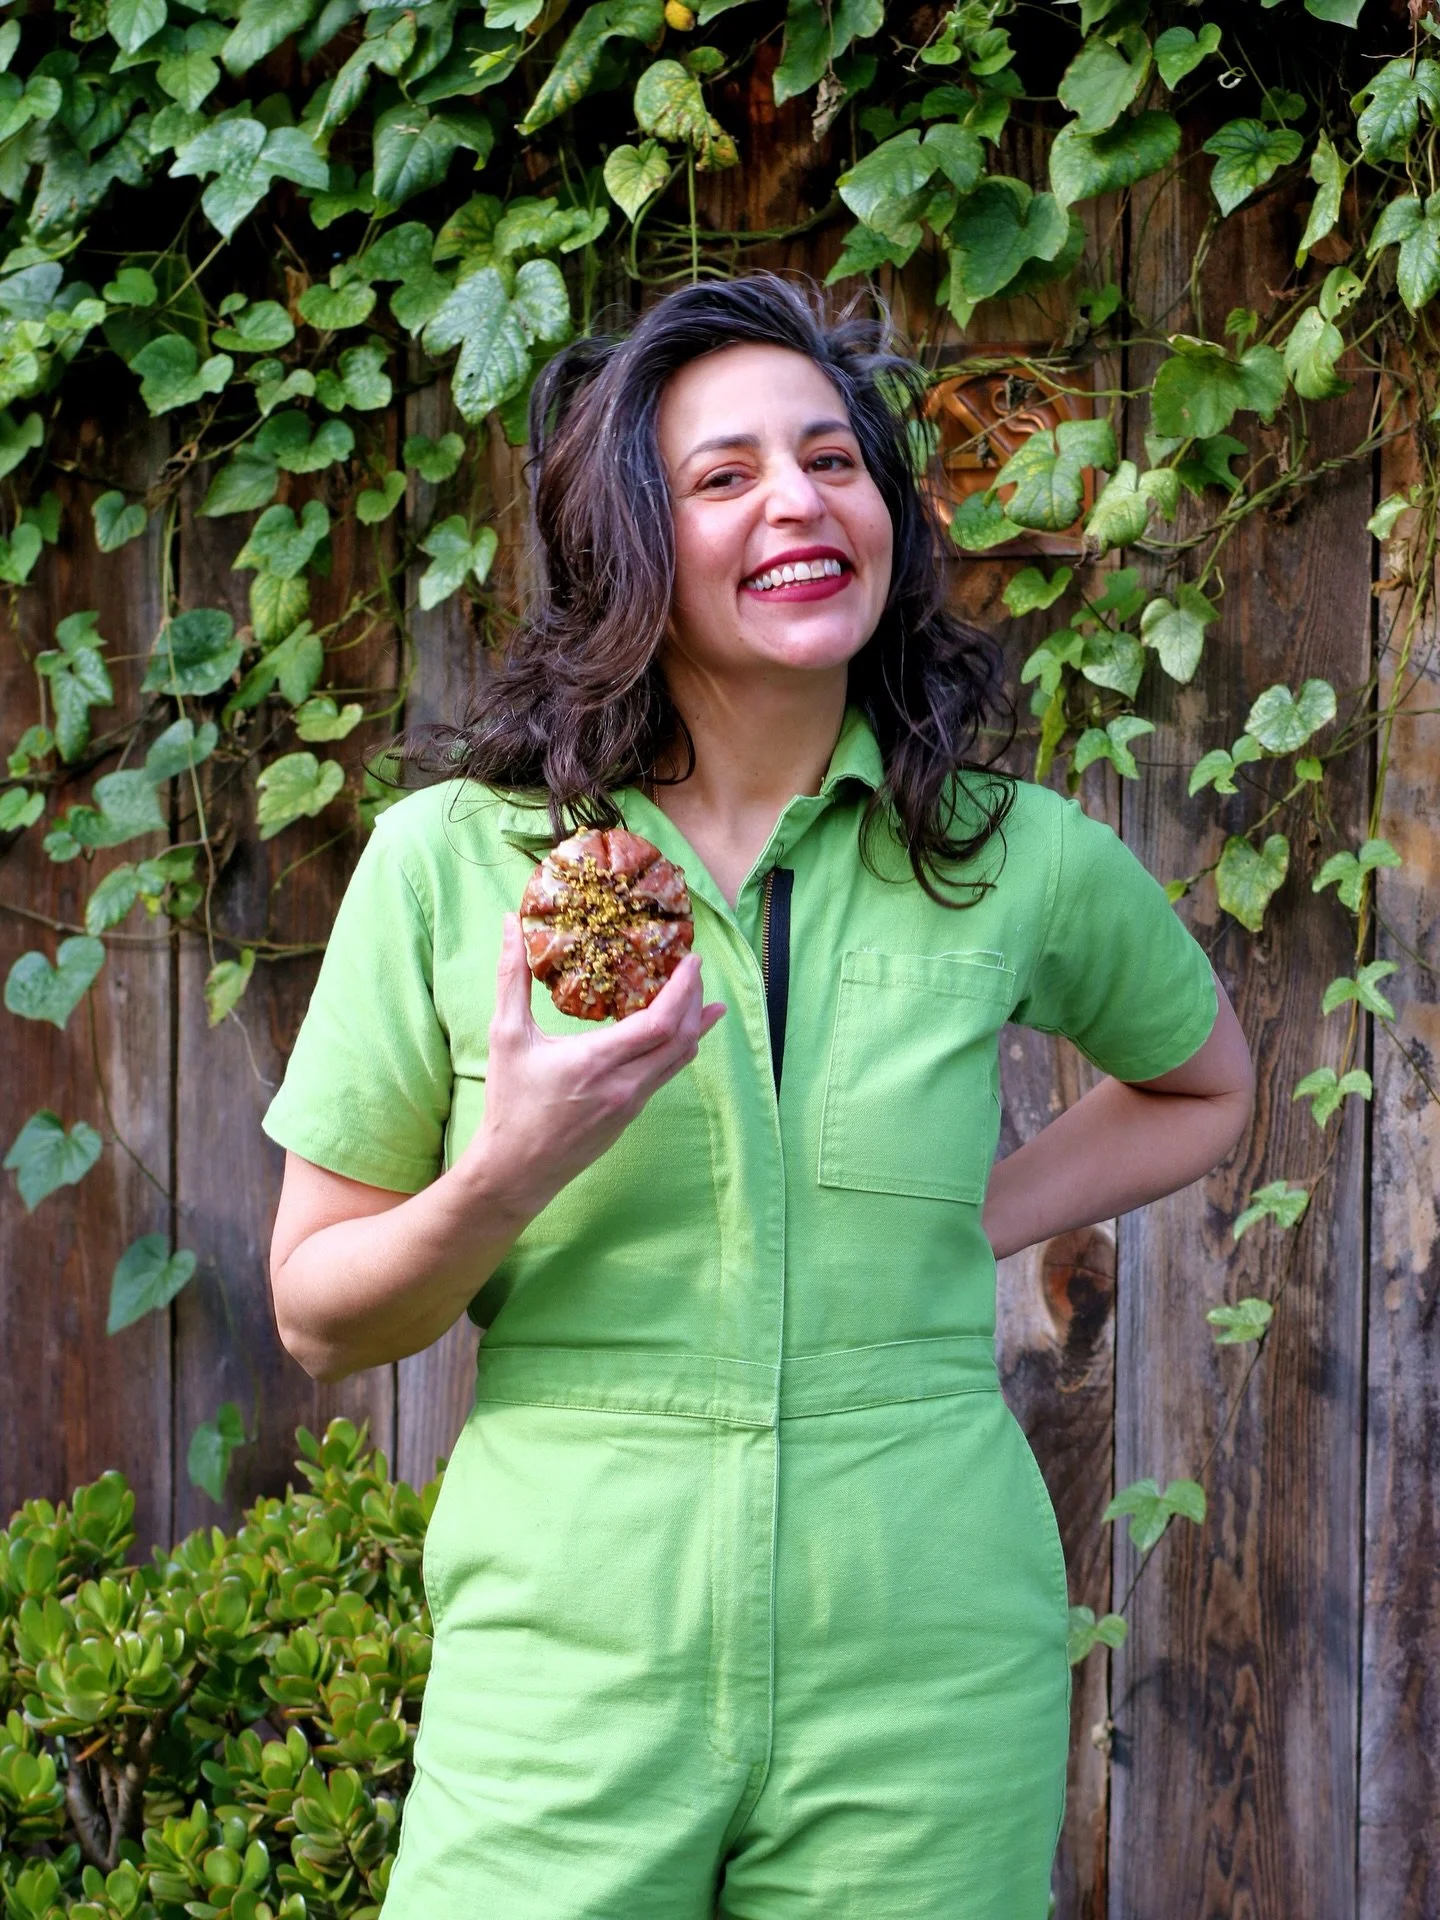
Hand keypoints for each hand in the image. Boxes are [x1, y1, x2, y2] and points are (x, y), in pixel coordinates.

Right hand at [458, 913, 726, 1219]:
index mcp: (597, 1062)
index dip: (684, 990)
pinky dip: (677, 1047)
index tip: (692, 961)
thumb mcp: (507, 1037)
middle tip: (695, 969)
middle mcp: (624, 1084)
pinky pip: (666, 1074)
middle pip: (682, 1038)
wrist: (517, 1171)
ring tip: (702, 997)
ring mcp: (632, 1103)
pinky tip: (675, 1033)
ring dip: (694, 1026)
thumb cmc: (510, 1104)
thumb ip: (511, 978)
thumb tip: (509, 926)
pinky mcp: (631, 1114)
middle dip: (696, 1000)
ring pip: (680, 1060)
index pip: (660, 1022)